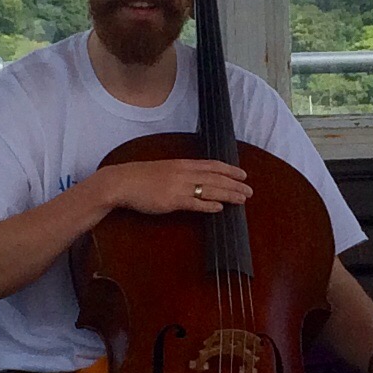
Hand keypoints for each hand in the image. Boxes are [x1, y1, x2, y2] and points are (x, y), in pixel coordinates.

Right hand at [106, 158, 254, 214]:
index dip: (229, 169)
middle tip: (250, 190)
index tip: (243, 174)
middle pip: (216, 178)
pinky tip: (220, 208)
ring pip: (210, 189)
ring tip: (242, 199)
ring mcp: (178, 186)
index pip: (212, 165)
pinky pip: (194, 203)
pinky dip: (208, 205)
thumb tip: (194, 180)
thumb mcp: (164, 170)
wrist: (122, 182)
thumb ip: (180, 173)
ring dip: (228, 194)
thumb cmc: (140, 177)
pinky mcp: (171, 200)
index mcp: (182, 164)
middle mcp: (184, 173)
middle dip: (235, 184)